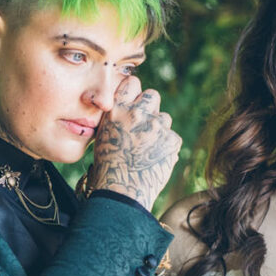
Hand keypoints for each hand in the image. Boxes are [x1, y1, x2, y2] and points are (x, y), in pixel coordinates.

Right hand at [86, 77, 180, 210]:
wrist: (121, 192)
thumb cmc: (106, 167)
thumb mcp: (102, 135)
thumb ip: (116, 117)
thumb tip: (128, 108)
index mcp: (117, 109)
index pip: (132, 82)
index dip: (134, 92)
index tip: (133, 102)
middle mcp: (138, 113)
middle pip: (152, 95)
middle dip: (149, 108)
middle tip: (143, 126)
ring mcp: (157, 126)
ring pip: (164, 118)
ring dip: (158, 129)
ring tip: (146, 149)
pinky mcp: (172, 140)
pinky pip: (172, 137)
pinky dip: (166, 146)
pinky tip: (154, 159)